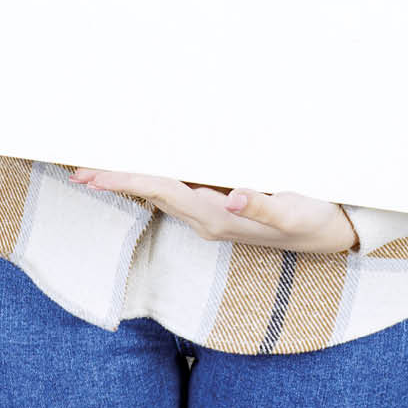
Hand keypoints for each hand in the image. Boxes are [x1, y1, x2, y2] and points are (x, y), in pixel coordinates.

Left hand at [68, 167, 359, 252]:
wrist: (330, 238)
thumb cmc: (310, 219)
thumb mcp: (291, 212)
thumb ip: (260, 206)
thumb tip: (231, 198)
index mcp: (214, 215)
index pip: (160, 190)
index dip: (126, 179)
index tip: (93, 174)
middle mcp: (204, 217)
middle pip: (150, 191)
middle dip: (114, 180)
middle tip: (77, 170)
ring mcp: (209, 214)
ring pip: (160, 191)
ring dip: (129, 179)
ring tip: (97, 169)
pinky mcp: (218, 207)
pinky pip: (177, 189)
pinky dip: (153, 177)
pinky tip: (142, 171)